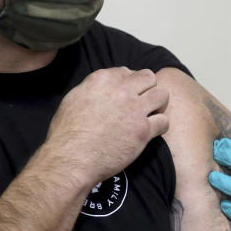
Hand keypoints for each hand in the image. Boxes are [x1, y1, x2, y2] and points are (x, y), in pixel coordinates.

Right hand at [46, 67, 168, 186]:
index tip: (127, 95)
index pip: (128, 71)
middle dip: (147, 89)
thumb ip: (92, 87)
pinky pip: (164, 121)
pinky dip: (160, 127)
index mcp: (103, 79)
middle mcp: (122, 90)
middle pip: (149, 78)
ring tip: (151, 114)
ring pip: (162, 95)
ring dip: (158, 104)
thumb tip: (104, 88)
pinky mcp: (143, 130)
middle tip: (142, 103)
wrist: (71, 159)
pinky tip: (151, 132)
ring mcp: (135, 109)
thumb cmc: (66, 133)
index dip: (130, 83)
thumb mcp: (74, 98)